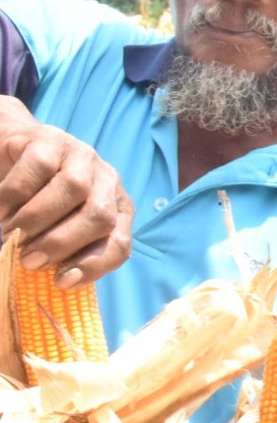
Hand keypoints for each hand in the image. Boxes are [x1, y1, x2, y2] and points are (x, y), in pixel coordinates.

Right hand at [0, 98, 133, 285]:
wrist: (9, 152)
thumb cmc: (35, 201)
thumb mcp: (55, 227)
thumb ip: (62, 249)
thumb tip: (59, 281)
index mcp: (116, 208)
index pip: (119, 243)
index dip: (94, 266)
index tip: (61, 282)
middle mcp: (106, 180)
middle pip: (99, 216)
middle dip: (62, 243)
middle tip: (29, 260)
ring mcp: (81, 156)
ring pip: (73, 189)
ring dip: (37, 220)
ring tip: (12, 235)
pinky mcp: (51, 140)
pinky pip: (38, 169)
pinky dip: (14, 196)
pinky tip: (1, 211)